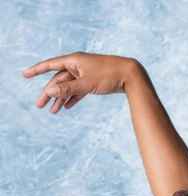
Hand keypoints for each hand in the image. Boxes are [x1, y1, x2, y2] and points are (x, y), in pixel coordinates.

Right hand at [22, 51, 139, 113]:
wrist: (130, 76)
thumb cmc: (109, 75)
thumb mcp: (87, 84)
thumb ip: (68, 89)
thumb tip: (50, 91)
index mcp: (74, 61)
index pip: (50, 65)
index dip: (36, 70)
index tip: (25, 75)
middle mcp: (78, 66)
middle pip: (58, 80)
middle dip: (49, 93)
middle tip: (40, 106)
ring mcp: (85, 74)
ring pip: (68, 87)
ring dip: (60, 99)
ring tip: (53, 111)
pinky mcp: (93, 82)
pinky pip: (78, 91)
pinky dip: (72, 99)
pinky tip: (66, 107)